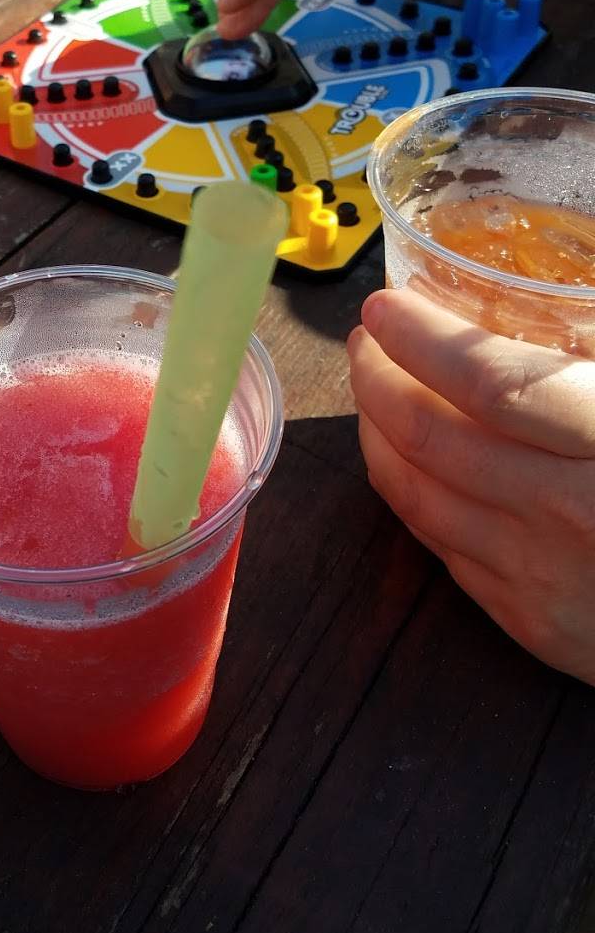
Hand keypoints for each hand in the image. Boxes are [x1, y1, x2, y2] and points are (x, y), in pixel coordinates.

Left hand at [349, 289, 594, 684]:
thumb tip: (546, 309)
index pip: (486, 381)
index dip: (420, 340)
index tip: (384, 307)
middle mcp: (566, 513)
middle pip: (429, 438)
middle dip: (376, 379)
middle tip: (365, 342)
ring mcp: (541, 578)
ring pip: (416, 498)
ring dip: (377, 436)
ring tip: (371, 393)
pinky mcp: (532, 625)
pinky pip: (440, 550)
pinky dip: (410, 496)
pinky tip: (406, 464)